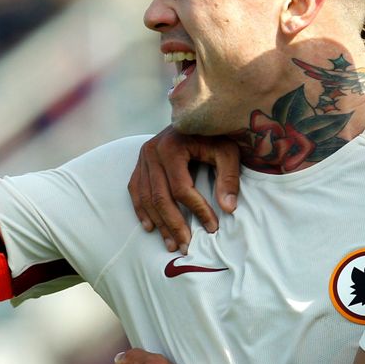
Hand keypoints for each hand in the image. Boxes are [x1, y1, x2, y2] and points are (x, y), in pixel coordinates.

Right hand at [127, 127, 240, 252]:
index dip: (198, 210)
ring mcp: (143, 157)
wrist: (197, 116)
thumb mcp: (228, 151)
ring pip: (146, 198)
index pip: (182, 188)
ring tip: (171, 244)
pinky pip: (135, 190)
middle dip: (174, 225)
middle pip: (160, 197)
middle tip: (186, 247)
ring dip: (159, 224)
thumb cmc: (215, 135)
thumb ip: (228, 178)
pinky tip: (151, 227)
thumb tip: (228, 208)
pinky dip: (142, 210)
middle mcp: (152, 151)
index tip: (212, 227)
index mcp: (172, 147)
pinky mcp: (139, 162)